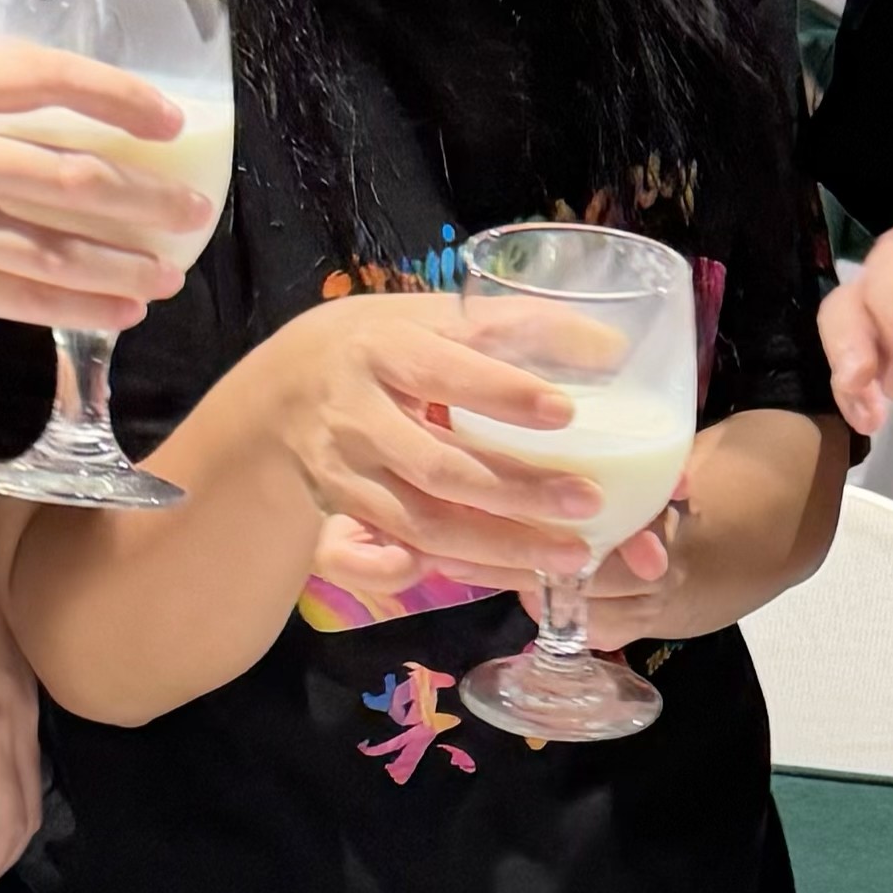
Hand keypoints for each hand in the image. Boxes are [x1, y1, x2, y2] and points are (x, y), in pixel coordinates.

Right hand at [0, 35, 211, 335]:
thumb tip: (33, 67)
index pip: (45, 79)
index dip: (116, 96)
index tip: (168, 119)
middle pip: (66, 178)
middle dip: (143, 199)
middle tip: (195, 210)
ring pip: (53, 250)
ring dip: (122, 266)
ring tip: (171, 273)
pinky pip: (21, 298)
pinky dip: (78, 307)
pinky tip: (124, 311)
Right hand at [267, 292, 614, 599]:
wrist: (279, 391)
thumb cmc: (381, 343)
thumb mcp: (428, 315)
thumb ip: (511, 324)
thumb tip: (612, 346)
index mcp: (382, 349)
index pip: (444, 372)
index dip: (503, 394)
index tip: (566, 413)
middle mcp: (358, 415)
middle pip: (438, 464)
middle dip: (516, 490)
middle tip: (588, 501)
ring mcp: (347, 473)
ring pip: (423, 522)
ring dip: (500, 546)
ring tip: (572, 555)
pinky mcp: (345, 516)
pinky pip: (403, 551)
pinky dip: (458, 569)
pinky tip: (511, 577)